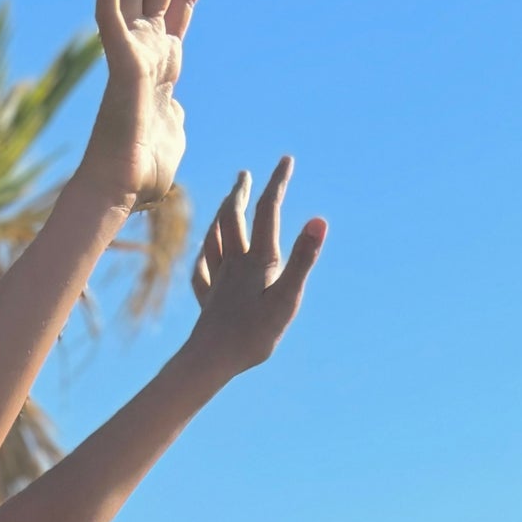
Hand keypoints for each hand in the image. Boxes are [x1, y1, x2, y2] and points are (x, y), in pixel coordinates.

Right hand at [81, 0, 197, 213]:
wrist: (121, 189)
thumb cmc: (144, 171)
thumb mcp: (173, 134)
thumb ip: (175, 115)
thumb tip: (177, 112)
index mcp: (162, 65)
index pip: (180, 11)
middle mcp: (147, 51)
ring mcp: (133, 54)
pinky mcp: (122, 63)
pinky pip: (110, 18)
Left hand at [185, 158, 325, 377]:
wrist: (211, 361)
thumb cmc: (253, 335)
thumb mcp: (287, 297)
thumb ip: (304, 258)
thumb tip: (319, 220)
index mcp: (258, 260)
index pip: (268, 210)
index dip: (277, 182)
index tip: (286, 160)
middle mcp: (234, 264)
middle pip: (232, 218)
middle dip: (240, 193)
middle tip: (244, 173)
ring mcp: (217, 282)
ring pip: (214, 239)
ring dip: (220, 216)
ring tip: (224, 203)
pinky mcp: (207, 302)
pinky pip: (201, 272)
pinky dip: (203, 256)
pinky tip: (204, 254)